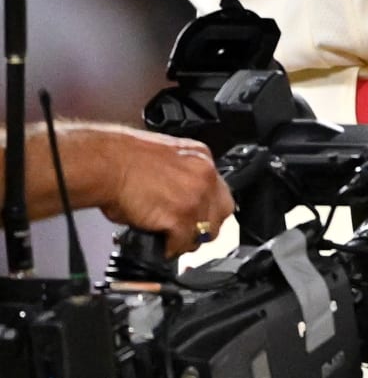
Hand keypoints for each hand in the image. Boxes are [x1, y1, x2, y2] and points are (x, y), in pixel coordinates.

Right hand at [73, 125, 234, 256]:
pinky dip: (171, 249)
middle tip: (188, 233)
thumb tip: (177, 197)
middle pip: (222, 212)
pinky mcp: (181, 217)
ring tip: (172, 242)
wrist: (107, 164)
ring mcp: (196, 197)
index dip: (207, 208)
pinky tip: (162, 247)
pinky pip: (183, 243)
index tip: (198, 217)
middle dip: (206, 226)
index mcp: (201, 157)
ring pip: (206, 231)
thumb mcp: (164, 158)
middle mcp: (205, 176)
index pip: (218, 190)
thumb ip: (180, 176)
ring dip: (188, 240)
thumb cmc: (123, 159)